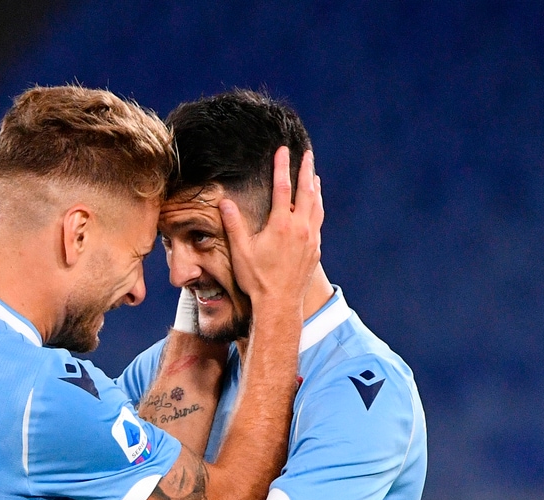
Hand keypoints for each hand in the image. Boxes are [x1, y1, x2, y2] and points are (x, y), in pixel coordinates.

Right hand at [219, 147, 323, 306]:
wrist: (280, 304)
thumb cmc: (257, 280)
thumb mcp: (241, 252)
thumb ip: (234, 225)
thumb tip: (225, 202)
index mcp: (281, 225)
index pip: (283, 188)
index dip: (282, 167)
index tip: (282, 151)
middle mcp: (300, 229)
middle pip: (306, 192)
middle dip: (306, 170)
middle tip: (307, 154)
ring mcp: (311, 239)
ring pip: (316, 206)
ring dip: (315, 188)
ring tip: (314, 175)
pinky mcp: (315, 250)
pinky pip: (319, 221)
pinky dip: (317, 207)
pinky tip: (315, 205)